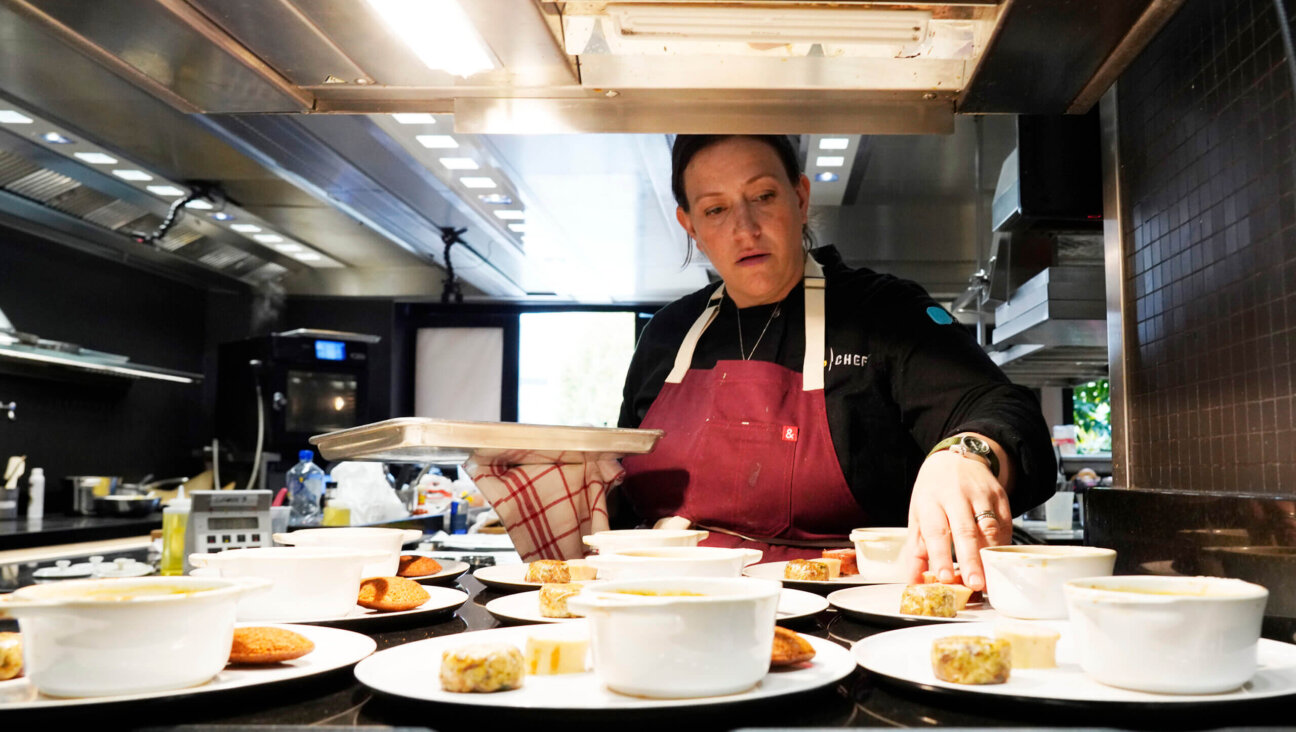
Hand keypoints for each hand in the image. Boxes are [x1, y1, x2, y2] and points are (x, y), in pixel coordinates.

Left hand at [903, 450, 1011, 591]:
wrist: (956, 460)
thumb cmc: (933, 493)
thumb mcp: (918, 515)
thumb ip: (916, 550)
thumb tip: (914, 581)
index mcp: (931, 500)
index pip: (936, 531)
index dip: (940, 555)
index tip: (944, 577)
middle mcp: (956, 495)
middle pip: (965, 530)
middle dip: (970, 560)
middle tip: (974, 584)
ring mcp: (981, 495)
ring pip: (989, 527)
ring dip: (990, 556)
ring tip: (989, 581)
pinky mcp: (1000, 496)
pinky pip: (1005, 524)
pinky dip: (1003, 545)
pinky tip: (999, 562)